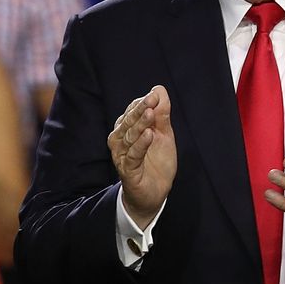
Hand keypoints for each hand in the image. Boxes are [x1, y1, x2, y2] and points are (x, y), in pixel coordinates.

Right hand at [108, 85, 175, 228]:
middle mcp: (120, 141)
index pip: (132, 112)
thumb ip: (161, 115)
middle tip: (152, 99)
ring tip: (150, 114)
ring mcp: (122, 156)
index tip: (155, 94)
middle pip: (128, 122)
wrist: (154, 193)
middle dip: (140, 109)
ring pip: (129, 137)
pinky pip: (132, 156)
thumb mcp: (164, 135)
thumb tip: (159, 89)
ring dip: (139, 125)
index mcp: (127, 130)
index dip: (142, 103)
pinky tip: (148, 135)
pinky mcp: (127, 171)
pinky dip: (140, 145)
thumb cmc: (156, 163)